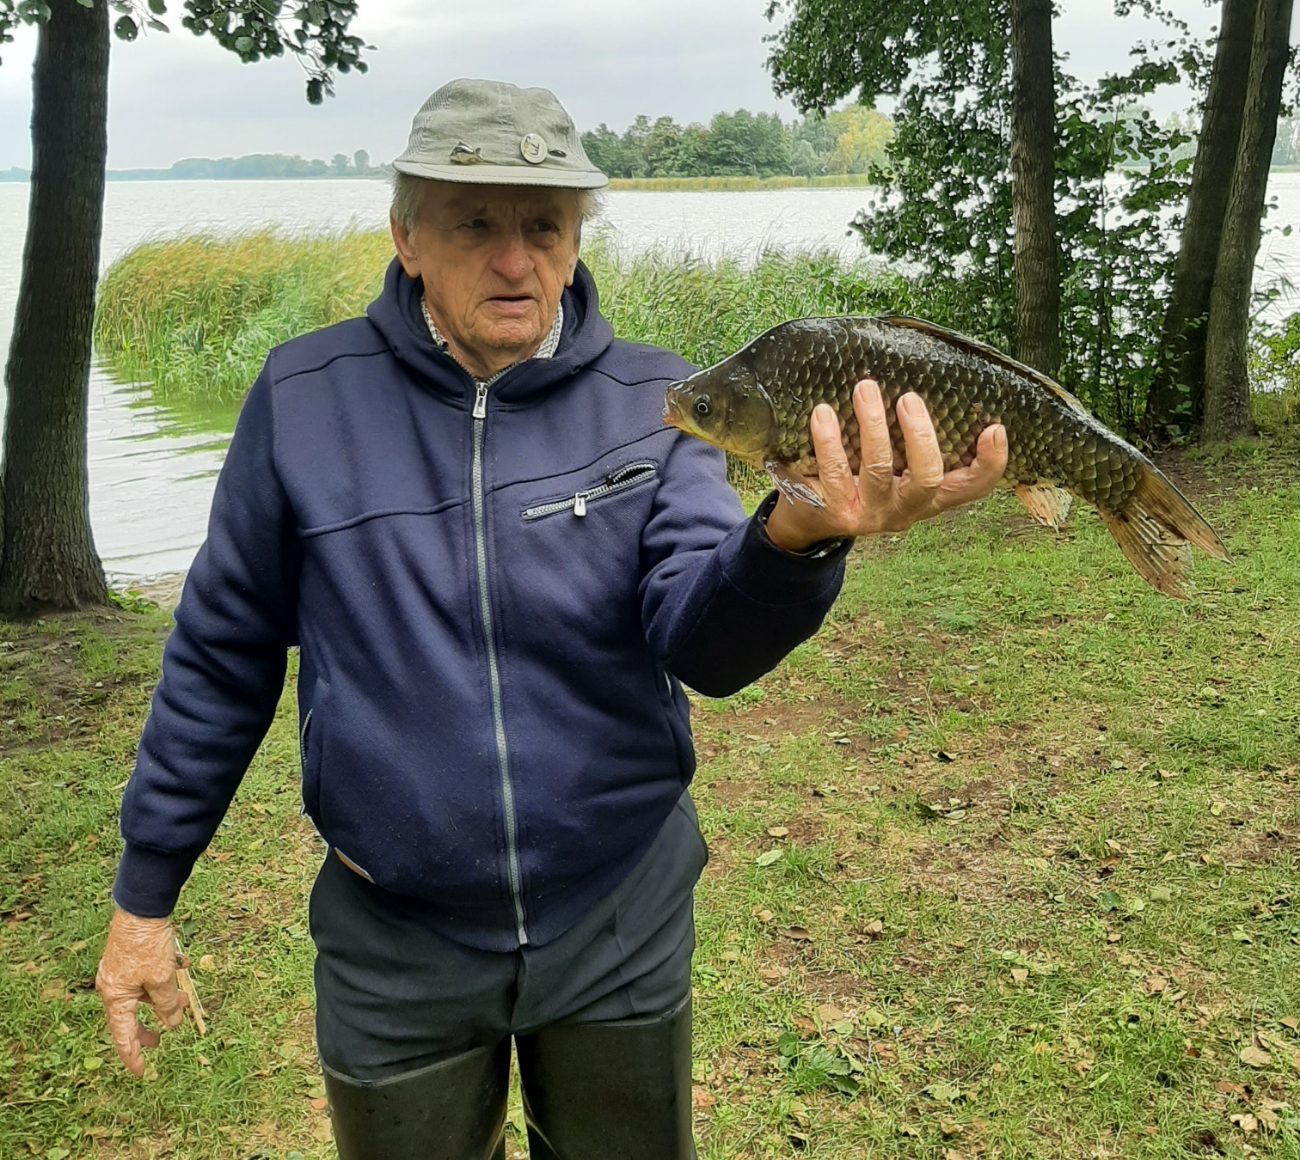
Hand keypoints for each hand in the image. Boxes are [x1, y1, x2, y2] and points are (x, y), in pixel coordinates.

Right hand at [95, 907, 188, 1076]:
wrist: (141, 907)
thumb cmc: (146, 944)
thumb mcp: (162, 978)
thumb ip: (167, 1004)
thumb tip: (170, 1025)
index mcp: (116, 997)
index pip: (123, 1036)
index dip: (133, 1056)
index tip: (141, 1073)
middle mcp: (113, 987)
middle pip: (129, 1017)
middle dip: (146, 1029)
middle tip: (159, 1042)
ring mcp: (120, 971)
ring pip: (142, 994)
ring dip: (162, 998)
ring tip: (182, 1000)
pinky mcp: (129, 957)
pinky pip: (146, 975)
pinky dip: (163, 975)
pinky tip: (182, 964)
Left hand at [764, 379, 1007, 552]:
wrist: (809, 521)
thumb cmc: (857, 478)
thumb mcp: (893, 467)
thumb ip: (910, 442)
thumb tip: (923, 383)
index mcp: (928, 497)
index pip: (971, 487)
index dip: (990, 464)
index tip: (995, 429)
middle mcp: (905, 509)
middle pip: (928, 479)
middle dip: (920, 435)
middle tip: (908, 397)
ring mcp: (871, 514)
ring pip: (880, 470)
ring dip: (873, 426)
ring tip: (865, 389)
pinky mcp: (835, 513)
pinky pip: (834, 473)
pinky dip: (828, 441)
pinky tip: (822, 414)